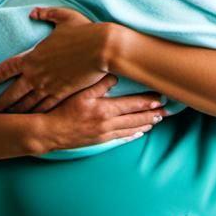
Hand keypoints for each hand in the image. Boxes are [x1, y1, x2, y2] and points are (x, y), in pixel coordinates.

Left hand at [0, 7, 112, 112]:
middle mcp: (37, 74)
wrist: (102, 49)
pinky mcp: (63, 94)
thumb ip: (46, 14)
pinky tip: (33, 120)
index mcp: (33, 56)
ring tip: (8, 119)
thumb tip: (34, 12)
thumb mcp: (64, 17)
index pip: (8, 68)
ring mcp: (49, 86)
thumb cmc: (84, 31)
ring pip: (28, 103)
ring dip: (17, 111)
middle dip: (2, 102)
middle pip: (13, 92)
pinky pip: (45, 108)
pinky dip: (37, 114)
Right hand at [30, 75, 168, 153]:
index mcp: (105, 109)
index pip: (132, 105)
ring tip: (156, 120)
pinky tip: (138, 133)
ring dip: (145, 124)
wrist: (48, 132)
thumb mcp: (78, 93)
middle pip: (136, 118)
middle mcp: (108, 123)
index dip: (148, 102)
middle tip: (167, 111)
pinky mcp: (99, 140)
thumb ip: (98, 84)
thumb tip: (114, 75)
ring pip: (130, 129)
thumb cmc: (61, 110)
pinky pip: (120, 137)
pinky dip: (132, 134)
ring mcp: (104, 133)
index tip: (161, 98)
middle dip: (152, 114)